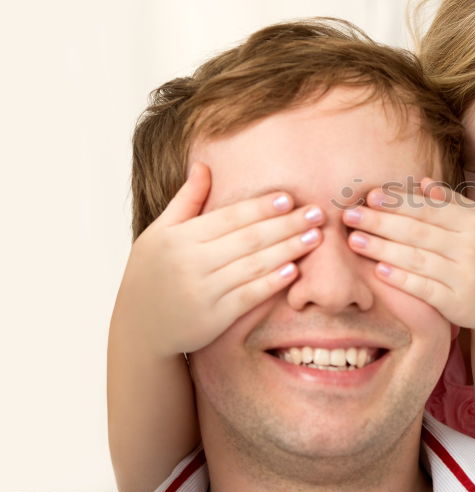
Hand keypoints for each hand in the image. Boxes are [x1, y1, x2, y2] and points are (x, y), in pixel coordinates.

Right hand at [113, 162, 327, 356]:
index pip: (228, 217)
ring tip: (314, 238)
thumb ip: (185, 200)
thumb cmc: (152, 273)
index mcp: (179, 237)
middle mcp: (191, 262)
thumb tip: (203, 165)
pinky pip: (248, 296)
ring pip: (253, 266)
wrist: (139, 326)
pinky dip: (272, 283)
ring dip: (288, 250)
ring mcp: (203, 291)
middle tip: (317, 214)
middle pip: (248, 239)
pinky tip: (294, 270)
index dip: (260, 207)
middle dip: (286, 225)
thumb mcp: (159, 232)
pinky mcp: (214, 317)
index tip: (289, 198)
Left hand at [342, 177, 474, 331]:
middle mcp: (471, 246)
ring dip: (382, 248)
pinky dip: (401, 279)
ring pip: (416, 258)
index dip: (397, 202)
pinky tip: (378, 270)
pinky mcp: (458, 302)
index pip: (428, 208)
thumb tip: (422, 182)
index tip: (369, 196)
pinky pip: (424, 288)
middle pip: (418, 231)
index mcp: (473, 221)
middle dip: (380, 222)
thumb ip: (449, 203)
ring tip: (354, 241)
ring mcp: (465, 275)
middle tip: (349, 216)